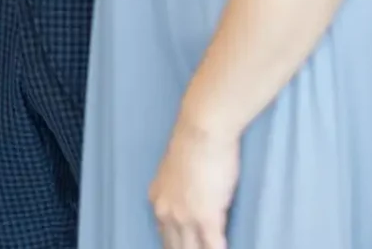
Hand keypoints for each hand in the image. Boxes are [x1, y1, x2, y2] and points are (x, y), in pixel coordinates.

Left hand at [149, 117, 239, 248]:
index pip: (165, 236)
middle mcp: (166, 213)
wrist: (200, 133)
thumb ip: (177, 191)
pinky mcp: (206, 218)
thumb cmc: (193, 146)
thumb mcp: (175, 173)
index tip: (184, 248)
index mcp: (158, 201)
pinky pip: (213, 247)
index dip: (176, 246)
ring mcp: (185, 217)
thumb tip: (188, 200)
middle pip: (175, 247)